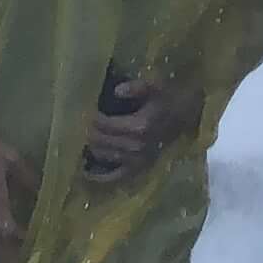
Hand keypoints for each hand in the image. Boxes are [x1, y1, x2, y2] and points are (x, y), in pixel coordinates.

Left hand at [81, 73, 195, 184]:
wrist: (187, 115)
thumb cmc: (168, 98)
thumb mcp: (155, 86)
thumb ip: (136, 88)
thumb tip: (116, 91)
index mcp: (139, 127)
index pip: (103, 124)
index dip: (89, 117)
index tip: (80, 109)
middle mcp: (136, 147)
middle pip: (99, 140)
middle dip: (85, 131)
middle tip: (75, 122)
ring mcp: (137, 161)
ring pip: (103, 155)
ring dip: (89, 146)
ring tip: (77, 137)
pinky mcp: (138, 169)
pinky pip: (114, 176)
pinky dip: (98, 175)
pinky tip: (84, 171)